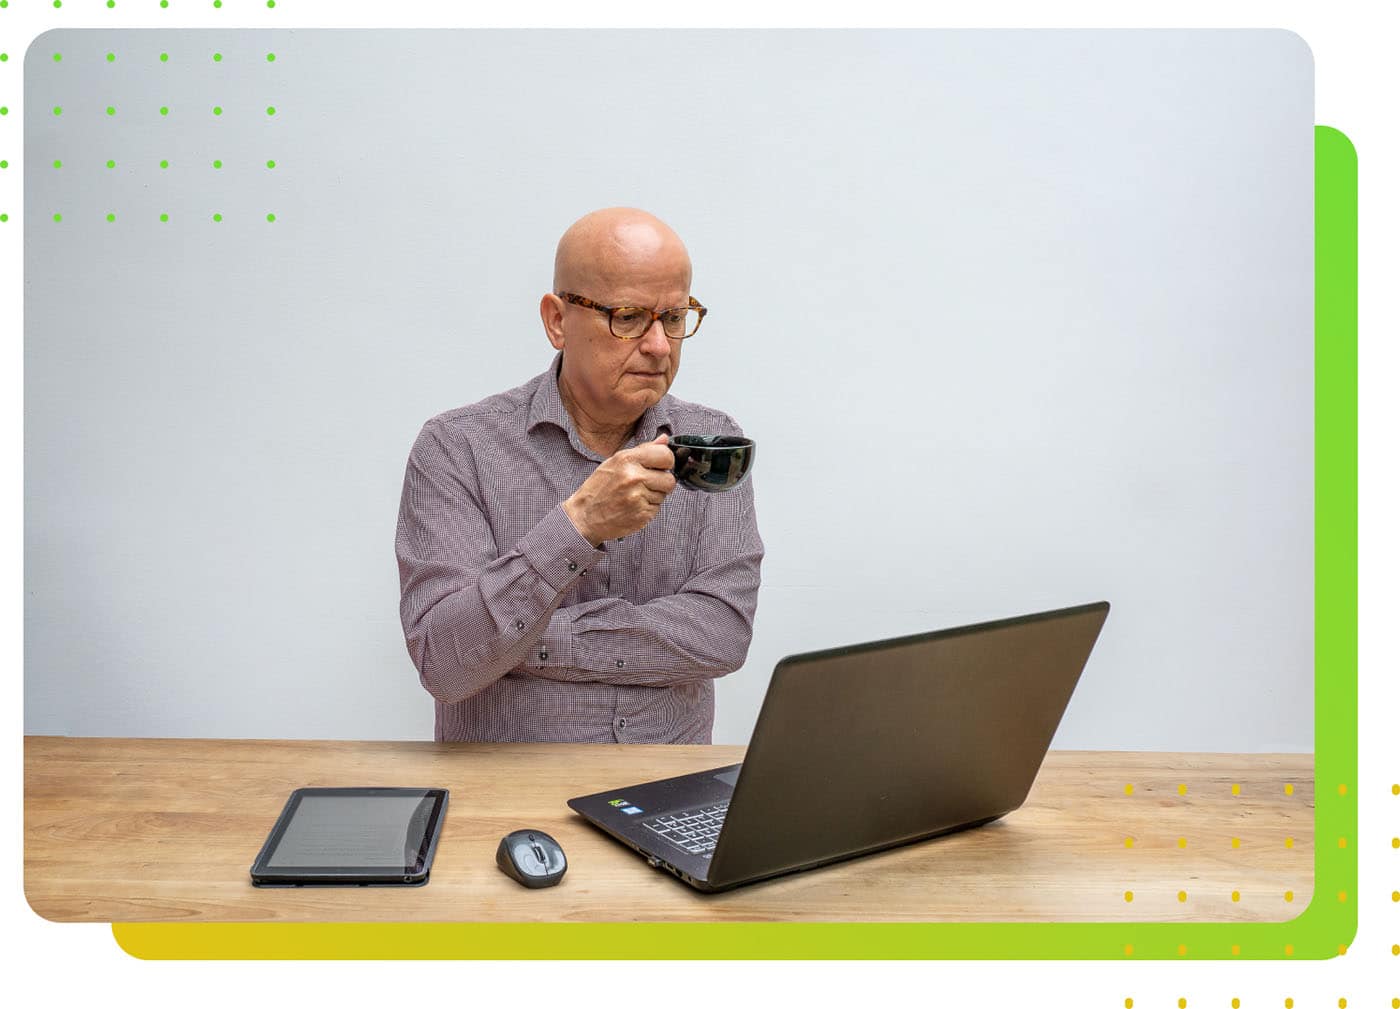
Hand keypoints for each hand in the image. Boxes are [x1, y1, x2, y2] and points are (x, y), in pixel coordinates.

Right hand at [563, 434, 677, 545]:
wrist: (585, 516)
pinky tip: (633, 506)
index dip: (666, 462)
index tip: (659, 466)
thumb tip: (665, 439)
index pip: (666, 455)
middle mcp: (633, 477)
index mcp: (627, 459)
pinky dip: (648, 508)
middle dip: (661, 482)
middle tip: (645, 484)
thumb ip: (643, 450)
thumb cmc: (599, 488)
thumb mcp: (615, 461)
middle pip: (669, 479)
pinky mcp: (641, 515)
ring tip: (635, 495)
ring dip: (654, 496)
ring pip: (664, 495)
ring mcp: (638, 498)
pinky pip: (657, 508)